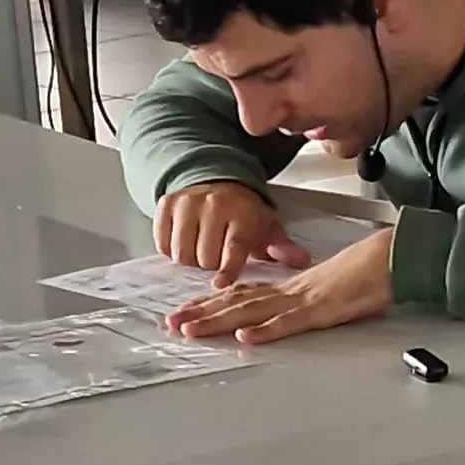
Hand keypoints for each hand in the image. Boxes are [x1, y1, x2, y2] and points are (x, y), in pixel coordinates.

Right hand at [155, 182, 306, 280]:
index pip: (233, 246)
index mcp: (242, 212)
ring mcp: (187, 202)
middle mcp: (213, 204)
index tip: (220, 284)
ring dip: (190, 259)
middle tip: (217, 257)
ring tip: (202, 250)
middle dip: (210, 265)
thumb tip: (301, 260)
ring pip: (180, 252)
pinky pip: (162, 241)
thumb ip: (282, 248)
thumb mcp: (268, 228)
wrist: (219, 180)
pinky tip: (185, 242)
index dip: (227, 268)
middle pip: (203, 257)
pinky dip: (171, 249)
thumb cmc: (245, 213)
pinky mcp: (166, 203)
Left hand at [167, 227, 394, 346]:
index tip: (187, 310)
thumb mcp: (336, 286)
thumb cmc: (372, 269)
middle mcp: (293, 291)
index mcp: (295, 287)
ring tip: (192, 330)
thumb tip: (303, 309)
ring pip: (254, 312)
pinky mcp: (326, 310)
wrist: (395, 254)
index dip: (213, 302)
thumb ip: (315, 298)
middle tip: (172, 323)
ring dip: (220, 321)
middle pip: (238, 302)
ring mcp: (307, 300)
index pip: (245, 294)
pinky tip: (245, 338)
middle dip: (202, 313)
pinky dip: (267, 331)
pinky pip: (291, 322)